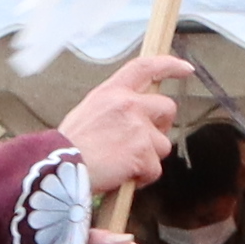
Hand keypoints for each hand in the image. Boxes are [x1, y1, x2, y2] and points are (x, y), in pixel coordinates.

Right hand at [56, 48, 194, 199]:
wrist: (59, 169)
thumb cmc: (69, 148)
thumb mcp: (89, 112)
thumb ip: (115, 108)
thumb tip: (137, 115)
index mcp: (111, 92)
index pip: (146, 68)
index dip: (169, 65)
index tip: (185, 68)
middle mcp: (128, 104)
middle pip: (167, 108)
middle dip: (160, 127)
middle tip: (141, 143)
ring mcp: (137, 127)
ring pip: (163, 144)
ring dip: (149, 158)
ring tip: (122, 164)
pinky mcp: (142, 152)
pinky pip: (155, 169)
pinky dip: (142, 178)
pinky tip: (122, 176)